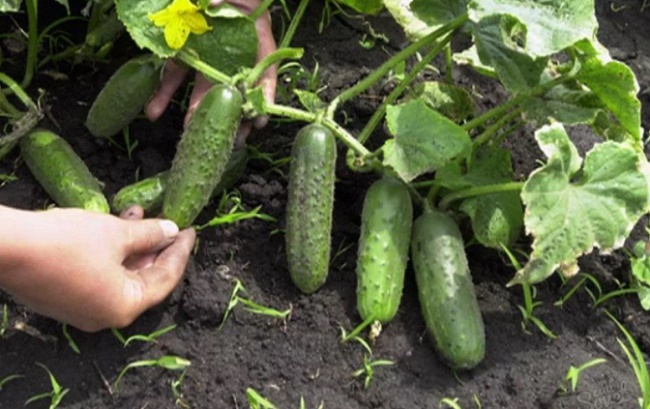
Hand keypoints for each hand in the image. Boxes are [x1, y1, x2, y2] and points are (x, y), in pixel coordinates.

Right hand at [0, 206, 194, 331]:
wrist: (7, 247)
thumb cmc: (68, 242)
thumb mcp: (116, 234)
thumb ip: (149, 234)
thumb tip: (170, 231)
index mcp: (124, 307)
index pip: (165, 279)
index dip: (180, 252)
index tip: (190, 230)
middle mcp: (105, 315)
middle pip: (143, 279)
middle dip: (155, 247)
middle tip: (167, 222)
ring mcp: (81, 309)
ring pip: (119, 275)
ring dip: (132, 244)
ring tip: (137, 213)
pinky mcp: (63, 297)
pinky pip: (99, 275)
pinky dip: (111, 252)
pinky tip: (112, 224)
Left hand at [146, 0, 277, 141]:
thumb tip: (212, 2)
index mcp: (254, 37)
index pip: (264, 72)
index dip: (263, 97)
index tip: (258, 120)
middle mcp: (232, 52)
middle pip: (233, 89)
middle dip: (227, 114)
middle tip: (226, 138)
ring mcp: (206, 54)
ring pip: (202, 89)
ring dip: (194, 112)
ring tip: (187, 132)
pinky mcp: (182, 52)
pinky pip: (173, 75)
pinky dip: (162, 94)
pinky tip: (152, 112)